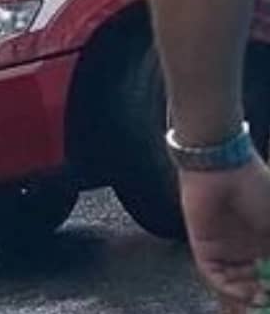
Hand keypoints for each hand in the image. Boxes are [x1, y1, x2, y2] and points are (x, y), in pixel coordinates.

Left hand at [180, 159, 269, 308]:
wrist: (222, 167)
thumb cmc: (256, 188)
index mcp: (264, 243)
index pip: (268, 275)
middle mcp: (244, 250)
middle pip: (252, 285)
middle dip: (260, 299)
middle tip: (266, 305)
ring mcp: (224, 250)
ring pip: (234, 285)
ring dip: (247, 298)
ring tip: (260, 302)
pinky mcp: (204, 248)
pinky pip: (215, 276)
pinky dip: (230, 289)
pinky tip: (246, 293)